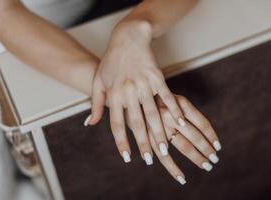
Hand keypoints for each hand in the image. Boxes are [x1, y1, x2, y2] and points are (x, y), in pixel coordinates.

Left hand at [85, 20, 185, 162]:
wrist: (127, 38)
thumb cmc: (111, 61)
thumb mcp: (98, 82)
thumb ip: (95, 104)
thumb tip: (90, 124)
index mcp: (114, 95)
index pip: (116, 124)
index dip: (121, 142)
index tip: (128, 158)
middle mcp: (128, 92)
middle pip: (136, 123)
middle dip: (143, 143)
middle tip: (150, 160)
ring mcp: (144, 85)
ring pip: (153, 113)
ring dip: (160, 133)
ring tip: (165, 149)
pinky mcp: (157, 78)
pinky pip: (166, 97)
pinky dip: (174, 110)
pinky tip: (180, 123)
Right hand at [149, 95, 220, 184]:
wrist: (130, 96)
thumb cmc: (154, 97)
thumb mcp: (171, 97)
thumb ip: (185, 111)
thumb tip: (203, 131)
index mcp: (180, 103)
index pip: (202, 123)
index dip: (212, 136)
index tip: (218, 146)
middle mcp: (171, 114)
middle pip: (195, 136)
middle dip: (207, 149)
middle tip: (215, 159)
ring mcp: (160, 126)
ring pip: (183, 146)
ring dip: (197, 158)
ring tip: (207, 166)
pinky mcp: (148, 136)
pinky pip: (163, 157)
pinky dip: (173, 169)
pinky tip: (182, 178)